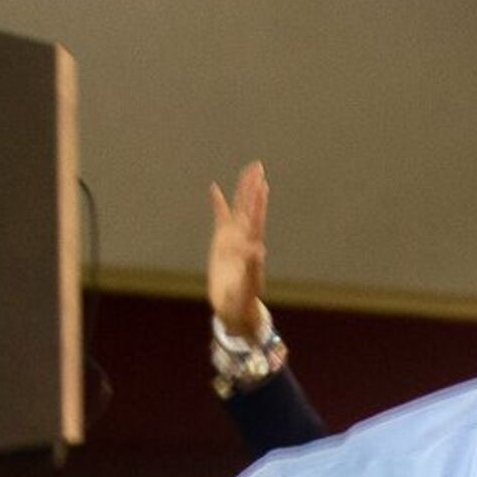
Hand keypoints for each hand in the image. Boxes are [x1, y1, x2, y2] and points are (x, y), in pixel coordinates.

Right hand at [205, 161, 270, 338]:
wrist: (234, 309)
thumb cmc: (242, 302)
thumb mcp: (247, 287)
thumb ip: (252, 269)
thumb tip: (258, 250)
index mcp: (252, 247)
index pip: (256, 220)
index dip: (259, 202)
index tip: (262, 185)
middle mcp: (245, 238)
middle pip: (250, 208)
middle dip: (253, 188)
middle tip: (258, 167)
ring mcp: (233, 239)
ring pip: (239, 209)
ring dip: (242, 190)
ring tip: (248, 170)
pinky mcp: (222, 242)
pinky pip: (220, 218)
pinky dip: (218, 204)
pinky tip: (214, 188)